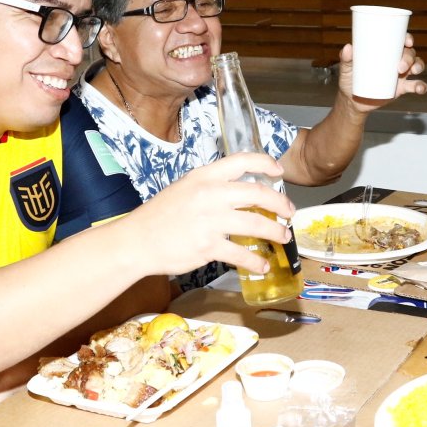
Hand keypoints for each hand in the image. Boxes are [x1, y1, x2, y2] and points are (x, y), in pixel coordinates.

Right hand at [123, 153, 294, 275]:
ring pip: (256, 224)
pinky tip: (261, 265)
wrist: (136, 241)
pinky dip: (256, 261)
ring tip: (282, 237)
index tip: (278, 172)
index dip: (265, 163)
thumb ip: (210, 187)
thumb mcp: (184, 188)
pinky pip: (241, 254)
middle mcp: (210, 194)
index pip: (242, 161)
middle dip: (280, 203)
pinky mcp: (208, 246)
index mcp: (204, 176)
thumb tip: (239, 192)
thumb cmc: (159, 216)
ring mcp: (210, 221)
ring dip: (275, 232)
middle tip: (289, 212)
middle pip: (258, 194)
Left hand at [338, 33, 426, 111]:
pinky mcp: (402, 88)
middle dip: (409, 57)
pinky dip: (422, 86)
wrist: (353, 102)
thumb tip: (348, 47)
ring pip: (417, 66)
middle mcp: (396, 60)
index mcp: (385, 51)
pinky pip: (417, 85)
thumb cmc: (350, 80)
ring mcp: (401, 74)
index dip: (407, 38)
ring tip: (411, 72)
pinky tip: (419, 88)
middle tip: (399, 67)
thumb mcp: (346, 68)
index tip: (407, 41)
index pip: (400, 40)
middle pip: (410, 53)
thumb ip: (346, 58)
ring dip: (418, 66)